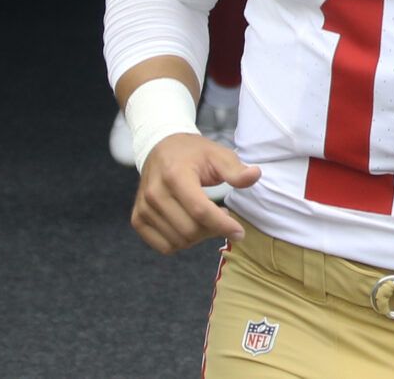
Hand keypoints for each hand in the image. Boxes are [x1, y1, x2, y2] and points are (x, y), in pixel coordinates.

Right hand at [130, 132, 260, 252]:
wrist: (160, 147)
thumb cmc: (192, 153)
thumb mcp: (217, 154)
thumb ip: (235, 169)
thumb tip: (255, 175)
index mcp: (175, 175)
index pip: (200, 211)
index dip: (223, 225)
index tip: (240, 232)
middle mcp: (154, 193)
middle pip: (191, 230)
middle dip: (213, 229)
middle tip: (222, 217)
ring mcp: (143, 208)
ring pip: (179, 241)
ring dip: (199, 237)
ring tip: (206, 219)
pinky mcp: (138, 219)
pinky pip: (164, 247)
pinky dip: (181, 242)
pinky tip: (189, 225)